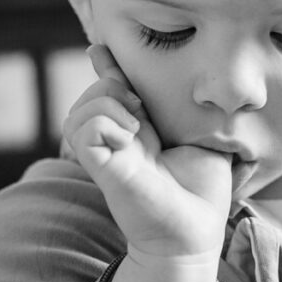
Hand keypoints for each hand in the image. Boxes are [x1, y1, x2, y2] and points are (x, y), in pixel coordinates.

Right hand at [63, 44, 232, 257]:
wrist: (196, 232)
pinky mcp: (102, 169)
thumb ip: (188, 111)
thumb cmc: (204, 191)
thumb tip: (195, 84)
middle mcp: (115, 142)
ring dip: (107, 103)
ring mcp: (105, 156)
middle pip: (90, 94)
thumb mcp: (201, 136)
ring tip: (137, 125)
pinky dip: (103, 124)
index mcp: (136, 132)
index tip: (101, 49)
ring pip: (78, 111)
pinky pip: (82, 131)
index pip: (108, 90)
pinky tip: (128, 137)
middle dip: (111, 83)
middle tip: (143, 108)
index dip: (104, 66)